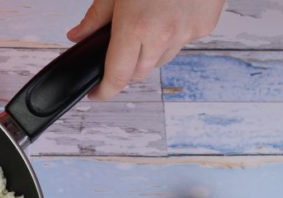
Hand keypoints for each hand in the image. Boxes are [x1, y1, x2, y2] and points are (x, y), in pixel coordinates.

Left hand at [67, 0, 223, 99]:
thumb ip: (95, 18)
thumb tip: (77, 36)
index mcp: (135, 27)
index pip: (117, 76)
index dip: (104, 91)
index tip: (96, 94)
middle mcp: (163, 35)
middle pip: (138, 74)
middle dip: (125, 70)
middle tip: (118, 53)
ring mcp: (187, 33)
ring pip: (160, 61)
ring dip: (148, 55)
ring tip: (145, 26)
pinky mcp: (205, 27)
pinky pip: (181, 44)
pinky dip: (170, 39)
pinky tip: (167, 17)